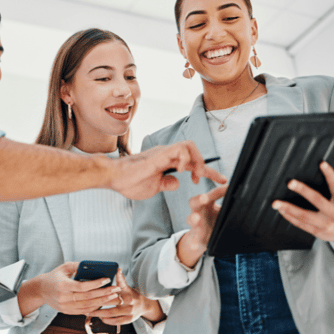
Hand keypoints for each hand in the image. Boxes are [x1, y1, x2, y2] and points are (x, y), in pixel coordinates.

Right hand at [37, 262, 120, 314]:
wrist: (41, 290)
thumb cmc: (54, 276)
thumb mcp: (64, 267)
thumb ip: (78, 265)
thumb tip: (93, 266)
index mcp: (62, 285)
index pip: (82, 286)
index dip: (96, 284)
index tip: (107, 279)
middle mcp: (63, 297)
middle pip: (88, 297)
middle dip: (104, 293)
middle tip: (116, 289)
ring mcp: (65, 306)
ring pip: (87, 306)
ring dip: (102, 301)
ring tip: (113, 296)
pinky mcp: (67, 311)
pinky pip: (83, 311)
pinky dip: (95, 307)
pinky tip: (103, 302)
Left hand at [87, 269, 163, 325]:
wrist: (143, 305)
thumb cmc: (131, 294)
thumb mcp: (126, 286)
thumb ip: (120, 279)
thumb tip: (117, 269)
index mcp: (127, 294)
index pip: (113, 293)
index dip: (102, 293)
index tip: (91, 292)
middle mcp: (129, 303)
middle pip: (111, 303)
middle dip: (98, 304)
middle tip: (86, 304)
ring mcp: (129, 313)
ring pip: (112, 314)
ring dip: (100, 314)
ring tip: (90, 312)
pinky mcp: (128, 320)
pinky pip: (116, 321)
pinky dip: (107, 320)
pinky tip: (100, 318)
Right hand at [109, 141, 226, 199]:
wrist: (113, 178)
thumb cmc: (129, 182)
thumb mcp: (153, 187)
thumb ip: (166, 183)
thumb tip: (177, 182)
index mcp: (167, 162)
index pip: (192, 164)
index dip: (209, 172)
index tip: (221, 181)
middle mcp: (167, 154)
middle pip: (195, 152)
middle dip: (208, 166)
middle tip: (213, 180)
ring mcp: (163, 153)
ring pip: (189, 146)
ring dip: (198, 161)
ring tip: (197, 176)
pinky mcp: (158, 155)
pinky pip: (179, 149)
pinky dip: (186, 159)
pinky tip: (182, 171)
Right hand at [177, 184, 228, 267]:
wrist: (206, 236)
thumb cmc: (215, 219)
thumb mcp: (223, 210)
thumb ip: (231, 204)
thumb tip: (247, 194)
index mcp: (207, 203)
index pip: (212, 194)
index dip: (219, 191)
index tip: (228, 186)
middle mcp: (199, 211)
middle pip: (194, 201)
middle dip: (199, 199)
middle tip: (204, 198)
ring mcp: (196, 224)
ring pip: (191, 219)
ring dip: (193, 218)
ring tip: (196, 219)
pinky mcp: (196, 237)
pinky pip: (193, 239)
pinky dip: (193, 242)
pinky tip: (194, 245)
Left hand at [273, 161, 333, 247]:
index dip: (330, 174)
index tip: (322, 164)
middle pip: (317, 200)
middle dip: (303, 190)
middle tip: (290, 182)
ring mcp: (324, 224)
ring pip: (304, 215)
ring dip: (288, 208)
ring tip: (276, 202)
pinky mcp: (316, 231)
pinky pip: (300, 224)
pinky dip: (289, 217)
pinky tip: (281, 210)